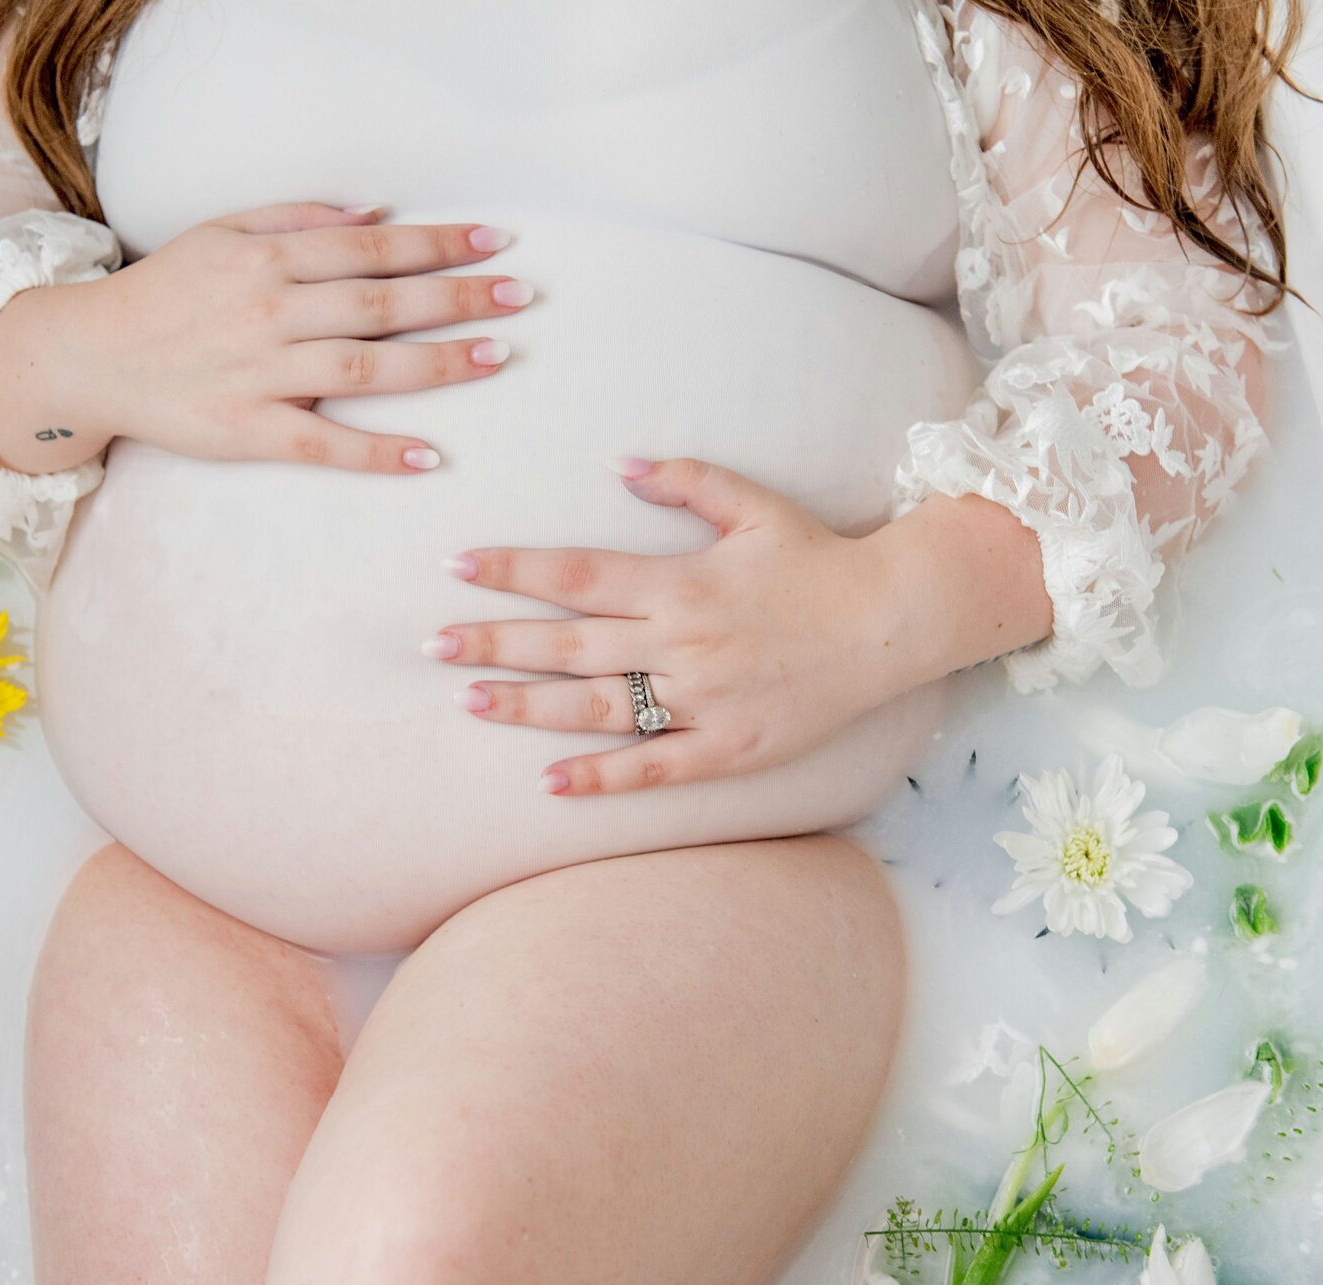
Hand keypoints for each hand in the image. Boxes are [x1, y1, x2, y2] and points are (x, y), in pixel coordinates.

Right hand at [0, 201, 531, 476]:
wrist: (87, 355)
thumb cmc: (163, 293)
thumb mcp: (222, 233)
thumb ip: (298, 219)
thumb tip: (374, 213)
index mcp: (269, 260)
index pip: (372, 249)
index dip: (438, 245)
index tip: (495, 243)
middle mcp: (270, 312)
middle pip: (382, 303)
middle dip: (458, 297)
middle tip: (520, 296)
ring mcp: (260, 373)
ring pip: (364, 366)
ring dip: (436, 363)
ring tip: (497, 356)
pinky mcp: (246, 430)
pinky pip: (322, 443)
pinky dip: (377, 452)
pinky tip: (429, 457)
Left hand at [424, 458, 976, 795]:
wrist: (891, 622)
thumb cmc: (819, 559)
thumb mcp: (755, 505)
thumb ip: (685, 482)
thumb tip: (618, 465)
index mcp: (680, 582)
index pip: (576, 574)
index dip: (513, 570)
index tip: (456, 567)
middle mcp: (682, 644)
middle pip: (568, 644)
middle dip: (494, 641)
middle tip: (431, 642)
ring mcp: (702, 702)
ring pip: (597, 708)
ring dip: (527, 706)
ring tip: (468, 699)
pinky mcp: (726, 749)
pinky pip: (653, 768)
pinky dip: (601, 777)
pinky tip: (549, 782)